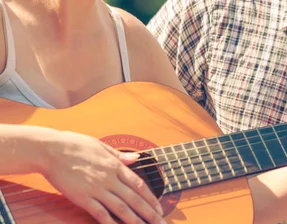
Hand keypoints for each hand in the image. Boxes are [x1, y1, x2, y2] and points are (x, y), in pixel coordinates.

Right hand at [39, 131, 164, 223]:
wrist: (51, 150)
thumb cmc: (75, 145)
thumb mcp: (101, 146)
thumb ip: (120, 155)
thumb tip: (137, 158)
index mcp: (115, 165)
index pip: (139, 185)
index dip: (151, 198)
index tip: (159, 208)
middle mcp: (109, 178)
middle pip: (134, 199)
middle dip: (149, 213)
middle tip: (161, 223)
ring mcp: (96, 188)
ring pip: (121, 208)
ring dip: (135, 220)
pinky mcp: (82, 197)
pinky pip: (100, 213)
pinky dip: (111, 223)